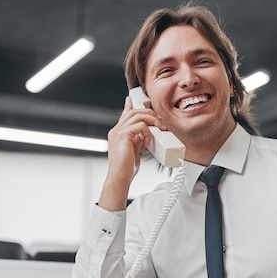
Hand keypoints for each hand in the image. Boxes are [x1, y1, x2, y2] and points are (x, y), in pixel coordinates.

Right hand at [97, 96, 165, 210]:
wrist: (120, 177)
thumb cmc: (126, 168)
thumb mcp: (134, 150)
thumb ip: (137, 140)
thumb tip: (146, 134)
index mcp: (118, 133)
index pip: (125, 115)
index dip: (130, 105)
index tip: (132, 100)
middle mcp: (116, 130)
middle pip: (134, 111)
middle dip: (149, 113)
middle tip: (160, 122)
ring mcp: (118, 132)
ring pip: (138, 115)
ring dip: (153, 121)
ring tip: (160, 129)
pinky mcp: (124, 135)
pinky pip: (140, 125)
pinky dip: (148, 132)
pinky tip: (149, 141)